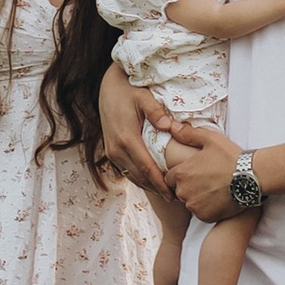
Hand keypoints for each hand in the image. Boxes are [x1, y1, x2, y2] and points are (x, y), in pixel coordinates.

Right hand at [98, 62, 170, 196]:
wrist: (108, 87)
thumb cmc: (129, 90)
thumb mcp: (144, 96)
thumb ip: (156, 111)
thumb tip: (168, 126)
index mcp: (126, 138)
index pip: (146, 168)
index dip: (159, 183)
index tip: (172, 194)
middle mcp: (116, 149)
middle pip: (139, 177)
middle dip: (156, 189)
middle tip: (176, 197)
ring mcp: (112, 151)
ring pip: (131, 176)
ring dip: (148, 186)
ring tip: (166, 193)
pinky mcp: (110, 151)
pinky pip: (126, 170)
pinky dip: (139, 178)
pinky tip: (152, 181)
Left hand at [156, 118, 246, 221]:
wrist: (251, 178)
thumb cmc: (230, 157)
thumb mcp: (211, 139)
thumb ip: (189, 134)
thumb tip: (172, 127)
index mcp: (182, 173)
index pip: (170, 178)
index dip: (181, 174)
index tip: (194, 172)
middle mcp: (184, 191)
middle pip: (179, 191)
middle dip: (188, 186)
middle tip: (206, 179)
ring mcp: (194, 206)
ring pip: (190, 203)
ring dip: (197, 198)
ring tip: (214, 189)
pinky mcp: (205, 216)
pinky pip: (201, 213)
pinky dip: (207, 208)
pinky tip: (219, 199)